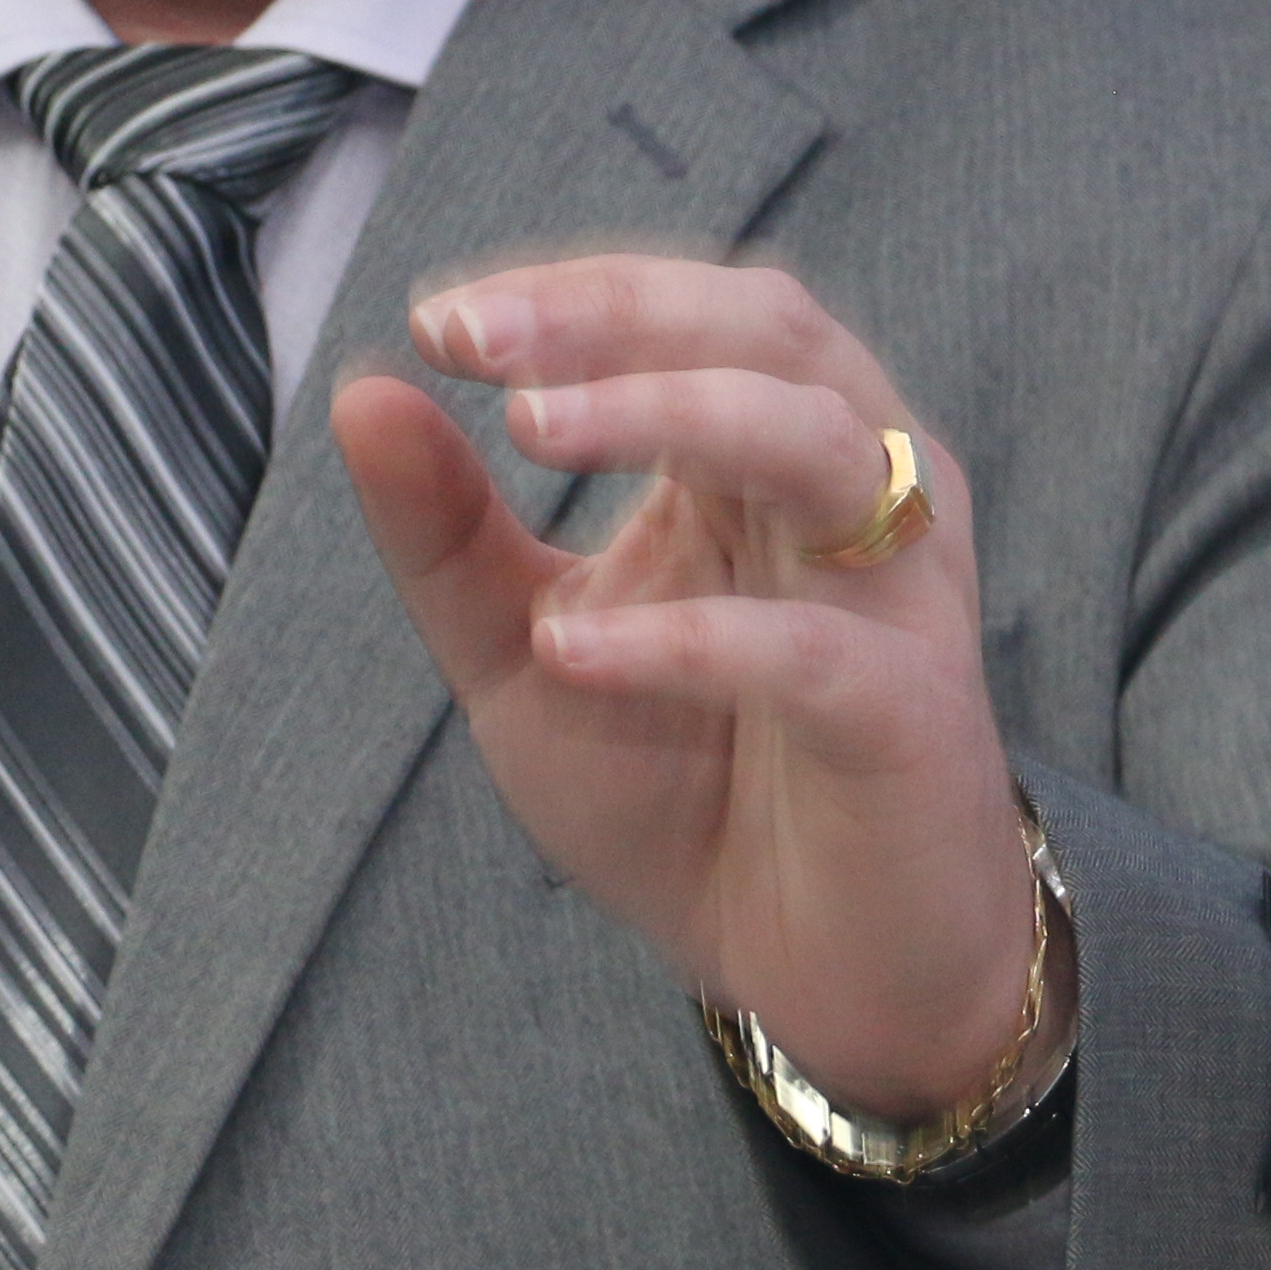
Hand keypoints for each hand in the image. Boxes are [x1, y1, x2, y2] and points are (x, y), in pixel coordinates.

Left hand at [332, 254, 1051, 1119]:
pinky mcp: (909, 716)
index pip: (684, 311)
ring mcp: (894, 594)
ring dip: (668, 412)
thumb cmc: (684, 790)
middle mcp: (849, 490)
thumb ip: (447, 534)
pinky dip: (690, 640)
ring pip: (813, 439)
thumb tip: (361, 392)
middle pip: (765, 330)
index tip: (438, 323)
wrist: (817, 972)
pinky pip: (811, 650)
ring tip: (531, 430)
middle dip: (617, 317)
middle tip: (479, 341)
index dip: (570, 296)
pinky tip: (573, 651)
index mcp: (760, 452)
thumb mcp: (523, 653)